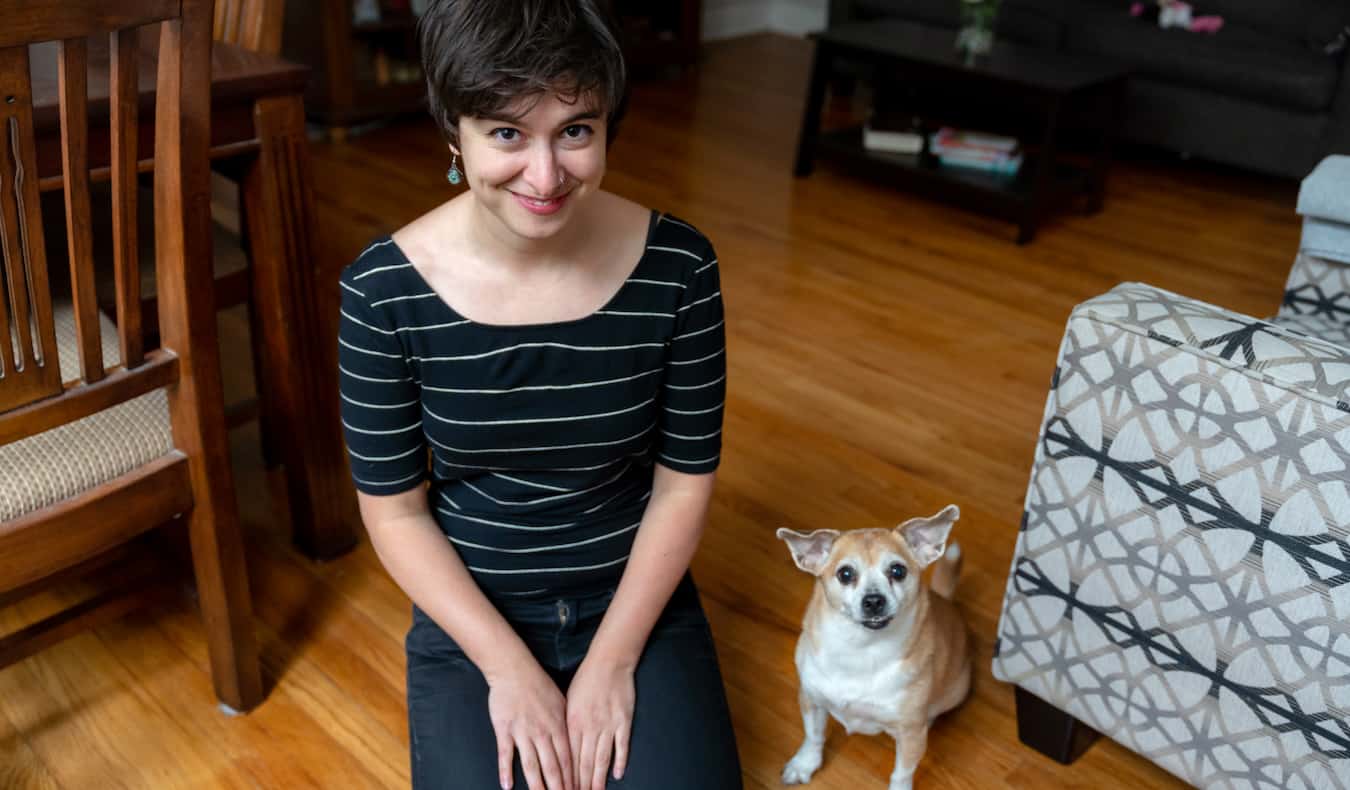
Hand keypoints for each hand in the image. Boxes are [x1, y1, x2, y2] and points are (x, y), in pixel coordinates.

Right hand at [486, 658, 573, 789]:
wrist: (514, 669)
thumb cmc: (539, 683)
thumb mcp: (561, 702)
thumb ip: (567, 723)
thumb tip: (575, 741)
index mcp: (558, 726)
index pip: (568, 759)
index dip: (572, 779)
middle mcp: (542, 733)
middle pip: (552, 767)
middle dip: (558, 788)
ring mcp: (522, 732)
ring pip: (531, 765)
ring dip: (537, 786)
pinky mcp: (504, 730)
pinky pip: (506, 754)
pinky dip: (506, 771)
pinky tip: (507, 786)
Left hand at [566, 655, 635, 789]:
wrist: (609, 661)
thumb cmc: (586, 679)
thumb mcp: (568, 700)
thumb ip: (566, 723)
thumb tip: (562, 744)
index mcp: (573, 722)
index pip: (568, 757)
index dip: (566, 776)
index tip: (564, 789)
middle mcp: (589, 727)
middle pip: (583, 762)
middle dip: (580, 784)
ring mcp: (608, 725)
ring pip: (601, 758)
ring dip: (597, 779)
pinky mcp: (624, 721)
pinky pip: (622, 745)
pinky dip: (620, 761)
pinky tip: (617, 774)